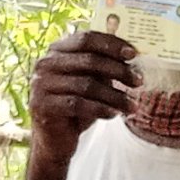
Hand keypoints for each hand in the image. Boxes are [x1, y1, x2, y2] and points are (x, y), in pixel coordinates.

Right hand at [25, 30, 141, 165]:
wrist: (54, 140)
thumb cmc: (75, 107)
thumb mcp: (91, 83)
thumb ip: (103, 69)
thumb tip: (132, 59)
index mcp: (56, 51)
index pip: (86, 39)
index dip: (111, 45)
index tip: (133, 54)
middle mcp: (45, 63)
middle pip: (89, 60)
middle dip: (118, 70)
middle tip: (138, 81)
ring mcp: (40, 84)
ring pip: (86, 85)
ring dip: (114, 96)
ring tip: (132, 105)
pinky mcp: (42, 105)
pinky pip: (77, 104)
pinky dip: (100, 109)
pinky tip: (114, 114)